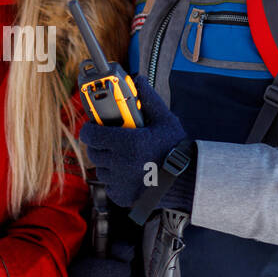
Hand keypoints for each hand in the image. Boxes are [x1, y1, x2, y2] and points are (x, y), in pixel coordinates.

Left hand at [79, 78, 191, 209]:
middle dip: (99, 145)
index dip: (89, 130)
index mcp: (127, 143)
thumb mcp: (165, 121)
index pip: (90, 135)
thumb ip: (149, 99)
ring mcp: (120, 182)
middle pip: (93, 152)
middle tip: (111, 142)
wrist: (188, 181)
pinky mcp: (122, 196)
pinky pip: (109, 186)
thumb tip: (138, 80)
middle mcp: (120, 164)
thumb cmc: (177, 150)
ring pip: (101, 169)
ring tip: (124, 158)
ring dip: (107, 163)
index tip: (93, 127)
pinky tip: (130, 174)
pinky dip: (115, 180)